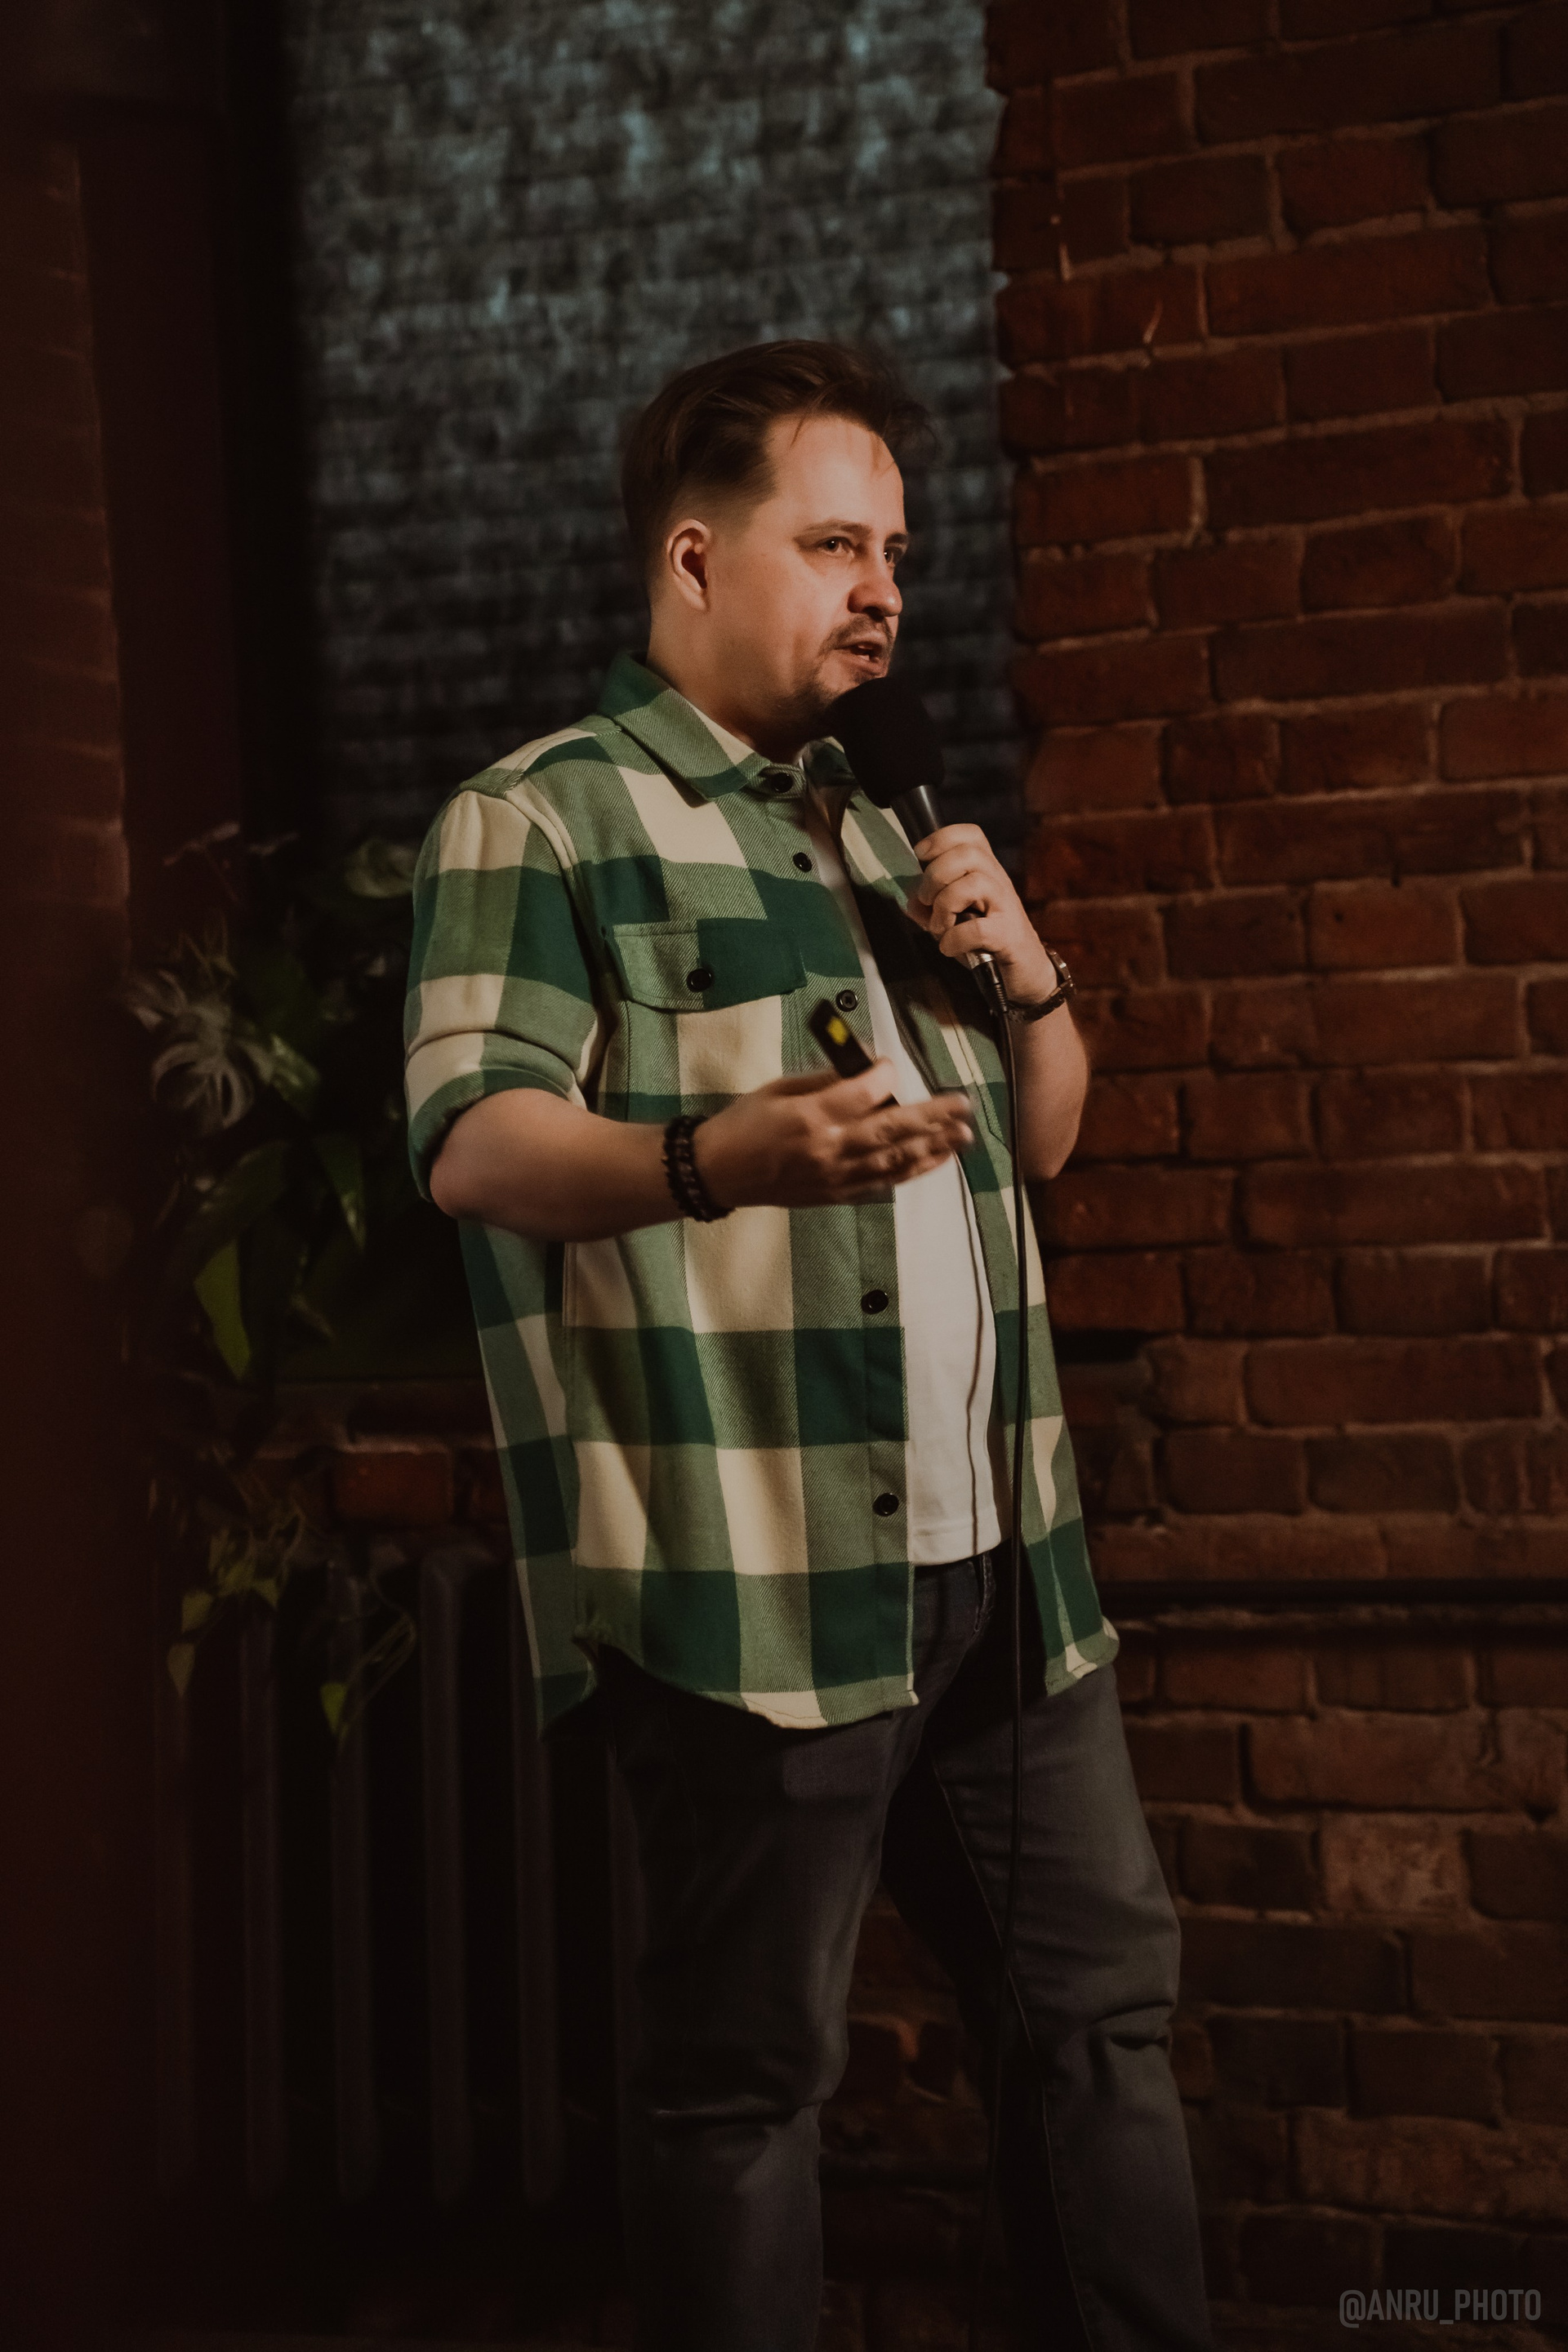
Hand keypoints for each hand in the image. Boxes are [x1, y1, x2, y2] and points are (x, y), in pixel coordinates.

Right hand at [694, 1062, 973, 1209]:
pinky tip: (937, 1158)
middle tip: (963, 1104)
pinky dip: (913, 1170)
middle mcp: (828, 1148)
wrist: (720, 1172)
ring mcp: (836, 1175)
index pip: (862, 1093)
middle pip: (891, 1129)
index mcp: (810, 1116)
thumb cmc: (745, 1123)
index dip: (884, 1075)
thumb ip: (825, 1080)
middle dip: (932, 1116)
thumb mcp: (779, 1089)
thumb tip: (867, 1070)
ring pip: (896, 1160)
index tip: (891, 1065)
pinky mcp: (838, 1194)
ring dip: (934, 1146)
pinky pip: (884, 1182)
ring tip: (964, 1133)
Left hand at [905, 823, 1056, 1002]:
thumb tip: (909, 901)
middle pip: (968, 853)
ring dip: (944, 905)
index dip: (940, 840)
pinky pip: (977, 928)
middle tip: (927, 900)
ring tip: (939, 926)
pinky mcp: (1008, 935)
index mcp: (985, 871)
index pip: (970, 835)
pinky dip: (954, 939)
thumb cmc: (985, 941)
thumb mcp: (952, 919)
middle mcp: (998, 881)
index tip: (921, 857)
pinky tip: (948, 948)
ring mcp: (1005, 906)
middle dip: (936, 874)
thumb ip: (928, 908)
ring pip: (973, 883)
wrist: (1025, 971)